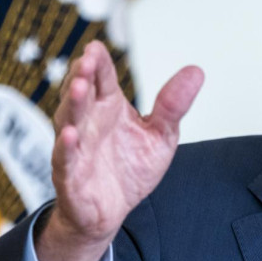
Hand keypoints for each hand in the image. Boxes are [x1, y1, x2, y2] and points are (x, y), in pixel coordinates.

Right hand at [37, 41, 203, 260]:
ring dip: (72, 104)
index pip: (101, 79)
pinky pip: (65, 159)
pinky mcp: (70, 176)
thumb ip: (172, 106)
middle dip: (82, 75)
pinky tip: (70, 134)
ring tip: (79, 87)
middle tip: (88, 60)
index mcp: (107, 107)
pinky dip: (66, 147)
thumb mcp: (160, 136)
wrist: (111, 212)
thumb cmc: (130, 169)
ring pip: (69, 120)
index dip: (99, 63)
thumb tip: (196, 71)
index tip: (96, 48)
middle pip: (80, 93)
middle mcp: (88, 122)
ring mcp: (76, 147)